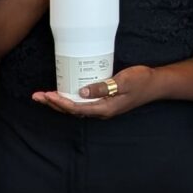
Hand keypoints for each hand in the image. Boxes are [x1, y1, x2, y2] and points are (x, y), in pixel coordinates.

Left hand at [35, 63, 161, 119]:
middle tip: (36, 96)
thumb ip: (103, 87)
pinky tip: (62, 93)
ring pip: (75, 108)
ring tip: (43, 96)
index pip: (77, 108)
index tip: (48, 95)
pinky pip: (82, 104)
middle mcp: (101, 111)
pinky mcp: (103, 102)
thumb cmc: (141, 81)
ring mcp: (102, 108)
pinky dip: (69, 100)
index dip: (60, 103)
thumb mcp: (122, 81)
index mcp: (105, 108)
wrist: (155, 84)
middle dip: (53, 104)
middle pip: (71, 110)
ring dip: (58, 103)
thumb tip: (82, 92)